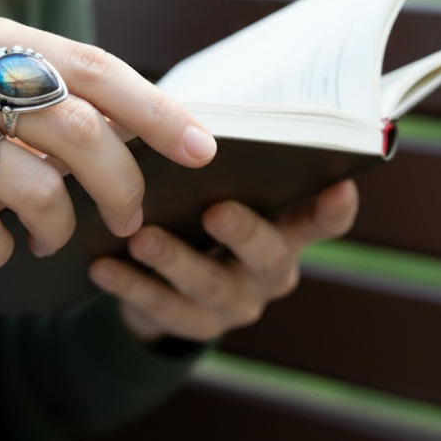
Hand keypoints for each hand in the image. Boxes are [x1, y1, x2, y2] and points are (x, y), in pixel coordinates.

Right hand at [0, 10, 216, 272]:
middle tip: (131, 217)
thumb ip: (40, 102)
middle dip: (121, 182)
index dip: (155, 108)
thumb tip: (134, 137)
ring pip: (34, 184)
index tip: (201, 146)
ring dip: (58, 226)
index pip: (92, 65)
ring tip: (49, 237)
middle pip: (77, 126)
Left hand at [88, 179, 358, 343]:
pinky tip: (102, 265)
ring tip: (143, 237)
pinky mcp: (192, 326)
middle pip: (269, 256)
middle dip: (244, 232)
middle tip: (216, 210)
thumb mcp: (214, 182)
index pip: (324, 220)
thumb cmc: (197, 204)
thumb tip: (181, 113)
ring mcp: (235, 303)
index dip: (334, 208)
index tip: (337, 185)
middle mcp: (269, 270)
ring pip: (209, 285)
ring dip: (175, 260)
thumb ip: (212, 159)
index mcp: (286, 228)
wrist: (170, 280)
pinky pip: (161, 308)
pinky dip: (131, 285)